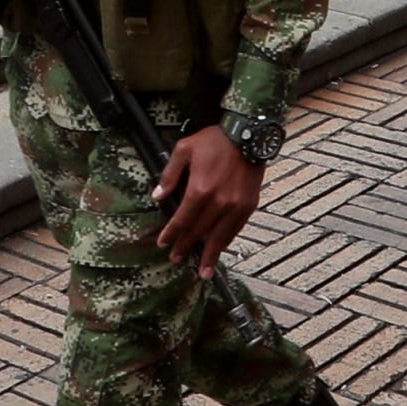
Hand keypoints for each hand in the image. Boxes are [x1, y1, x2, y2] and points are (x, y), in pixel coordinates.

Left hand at [151, 124, 262, 277]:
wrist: (249, 133)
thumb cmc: (215, 140)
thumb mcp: (184, 149)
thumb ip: (169, 174)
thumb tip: (157, 196)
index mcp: (199, 189)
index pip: (182, 220)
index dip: (171, 234)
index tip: (163, 244)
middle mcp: (218, 202)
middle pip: (198, 231)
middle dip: (186, 246)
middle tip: (176, 258)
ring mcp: (235, 205)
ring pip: (219, 237)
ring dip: (209, 255)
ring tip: (202, 271)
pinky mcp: (249, 204)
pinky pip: (236, 228)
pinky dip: (227, 241)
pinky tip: (220, 249)